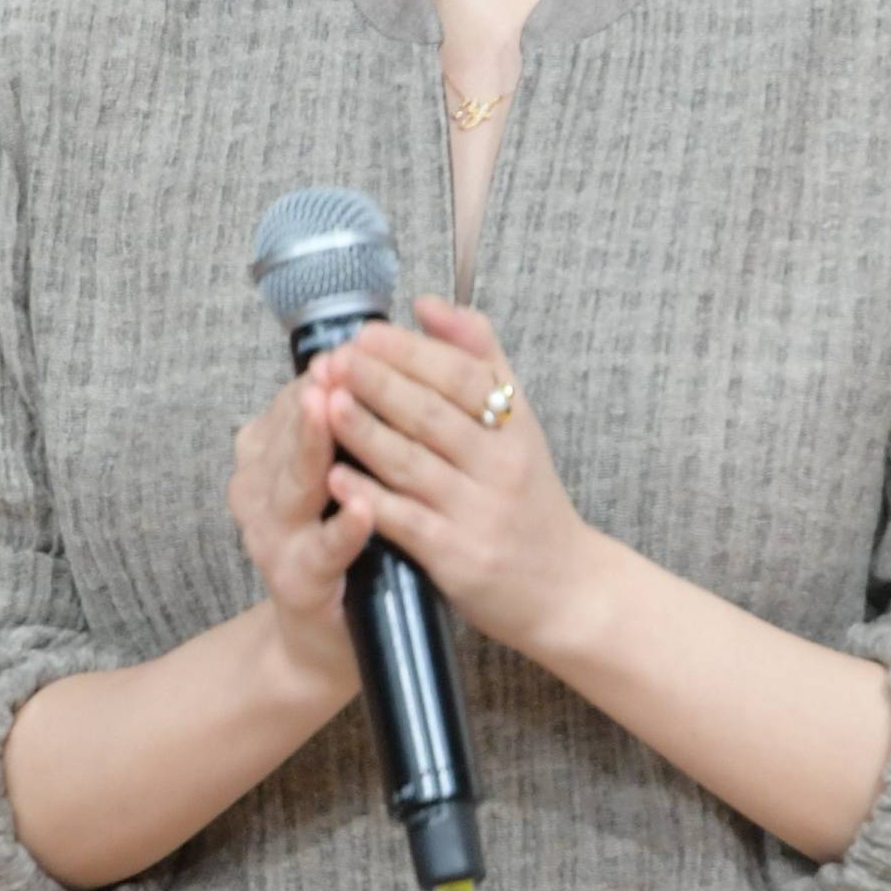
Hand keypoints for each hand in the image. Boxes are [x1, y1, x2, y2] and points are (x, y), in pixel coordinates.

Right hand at [226, 358, 373, 699]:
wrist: (328, 635)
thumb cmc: (347, 542)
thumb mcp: (344, 471)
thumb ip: (350, 421)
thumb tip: (377, 354)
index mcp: (271, 459)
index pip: (295, 405)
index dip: (323, 375)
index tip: (350, 345)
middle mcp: (261, 493)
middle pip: (287, 436)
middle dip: (312, 401)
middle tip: (336, 365)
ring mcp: (274, 538)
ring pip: (293, 484)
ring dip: (313, 448)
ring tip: (336, 412)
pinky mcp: (298, 581)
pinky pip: (321, 550)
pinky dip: (341, 528)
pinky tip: (363, 507)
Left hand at [318, 299, 601, 661]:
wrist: (565, 587)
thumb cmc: (528, 499)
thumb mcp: (519, 423)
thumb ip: (479, 358)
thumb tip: (427, 303)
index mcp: (513, 427)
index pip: (463, 375)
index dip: (412, 352)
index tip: (367, 333)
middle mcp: (501, 465)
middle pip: (432, 414)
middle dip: (378, 383)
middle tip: (333, 359)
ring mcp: (479, 513)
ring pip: (413, 464)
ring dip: (364, 431)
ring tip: (324, 402)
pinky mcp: (459, 558)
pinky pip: (407, 522)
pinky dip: (369, 498)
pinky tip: (334, 477)